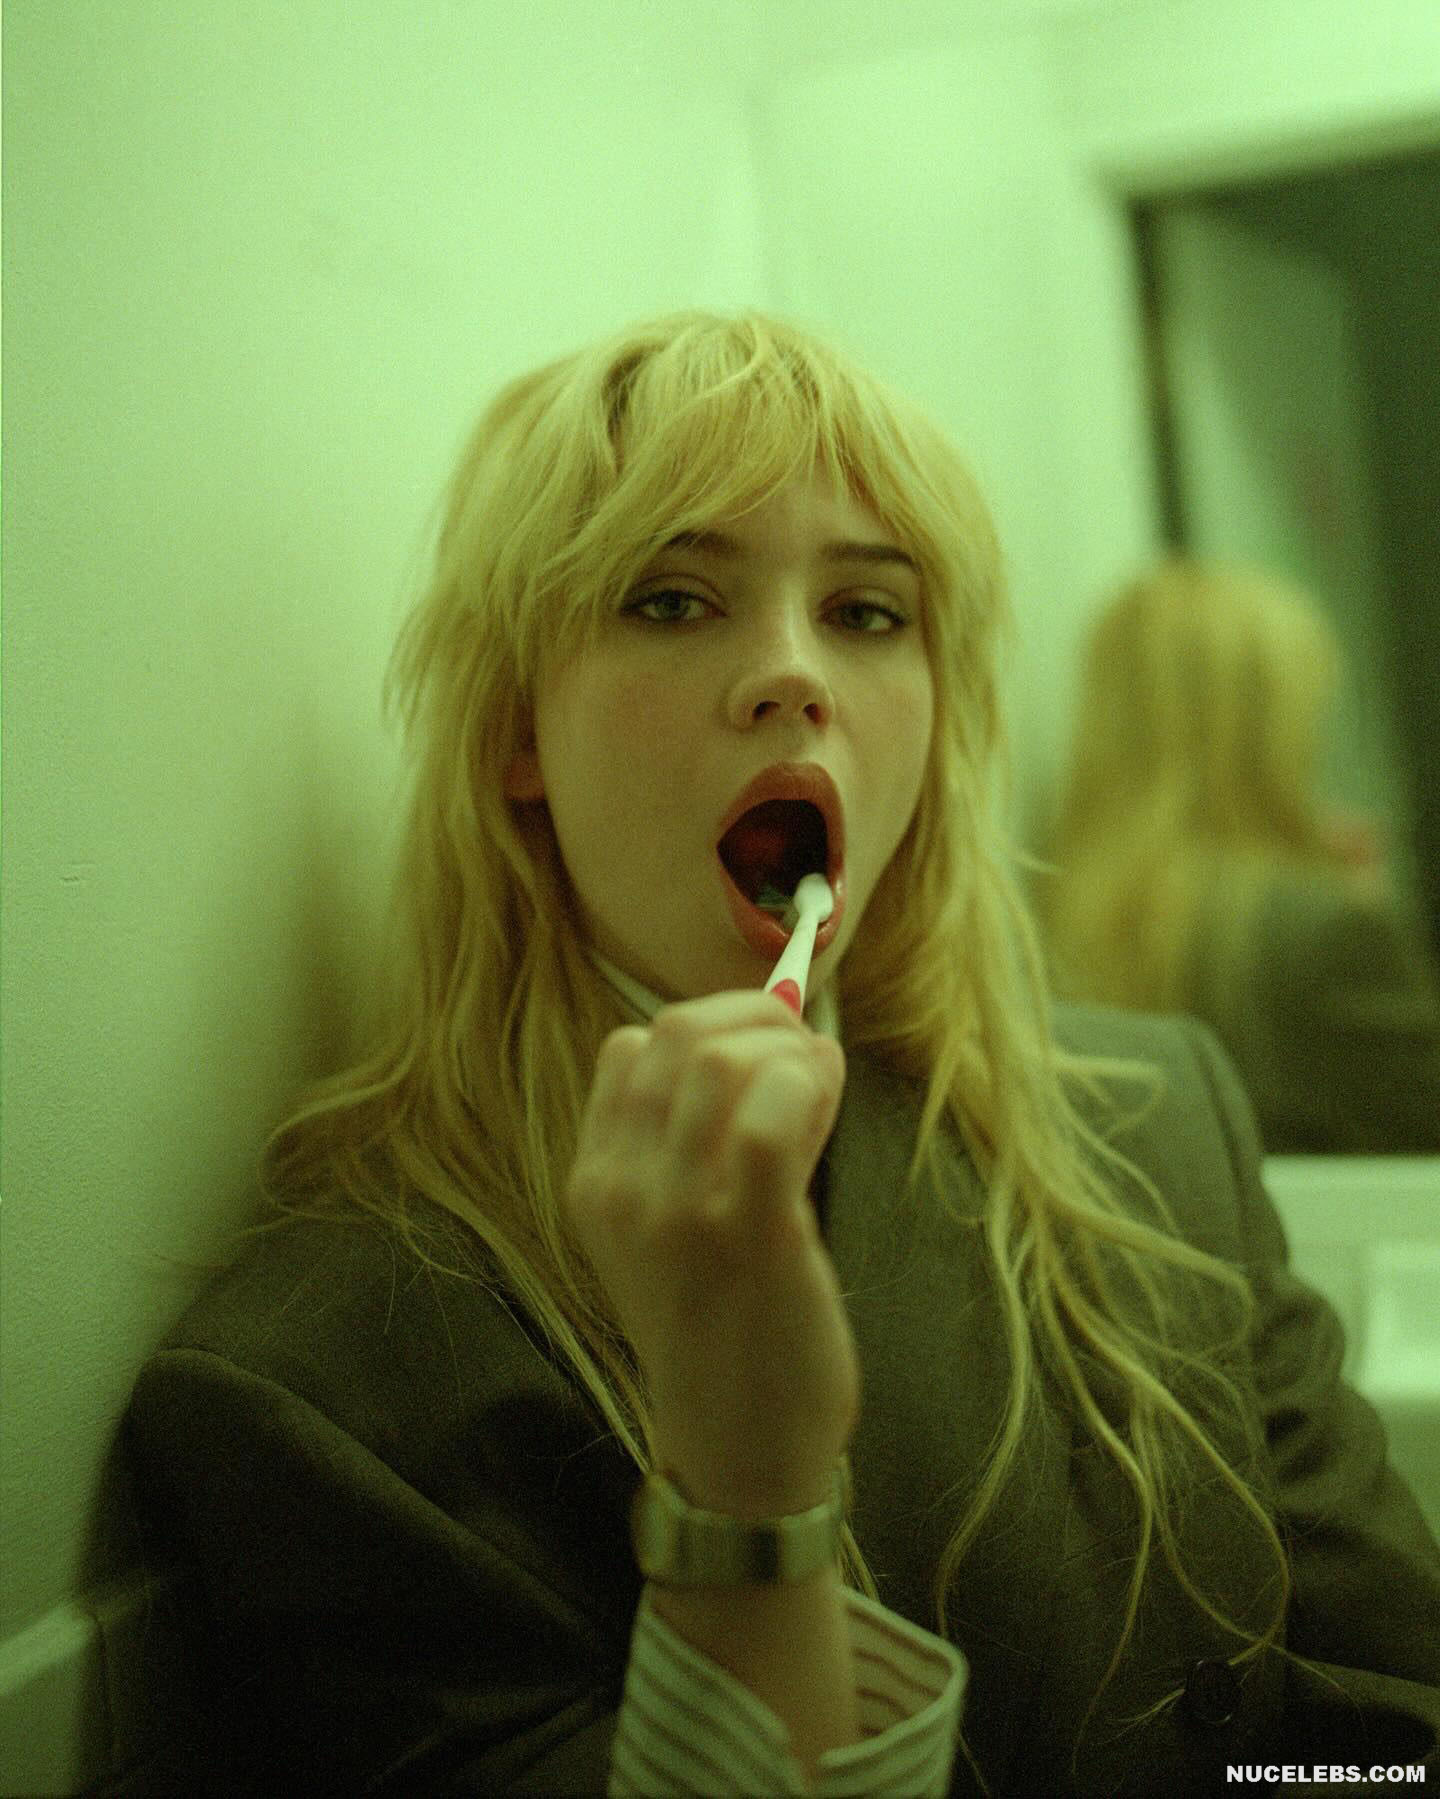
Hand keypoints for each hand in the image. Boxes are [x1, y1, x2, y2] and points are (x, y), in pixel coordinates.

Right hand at [565, 989, 856, 1516]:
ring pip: (725, 1057)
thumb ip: (698, 1141)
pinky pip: (773, 1112)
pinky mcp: (748, 1233)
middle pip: (678, 1033)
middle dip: (759, 1023)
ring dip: (794, 1056)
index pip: (632, 1049)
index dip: (710, 1031)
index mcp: (595, 1183)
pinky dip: (811, 1088)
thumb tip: (781, 1035)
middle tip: (807, 1065)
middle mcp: (622, 1189)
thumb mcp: (673, 1232)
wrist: (739, 1450)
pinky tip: (827, 1113)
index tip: (764, 1065)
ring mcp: (678, 1210)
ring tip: (822, 1098)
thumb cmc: (728, 1329)